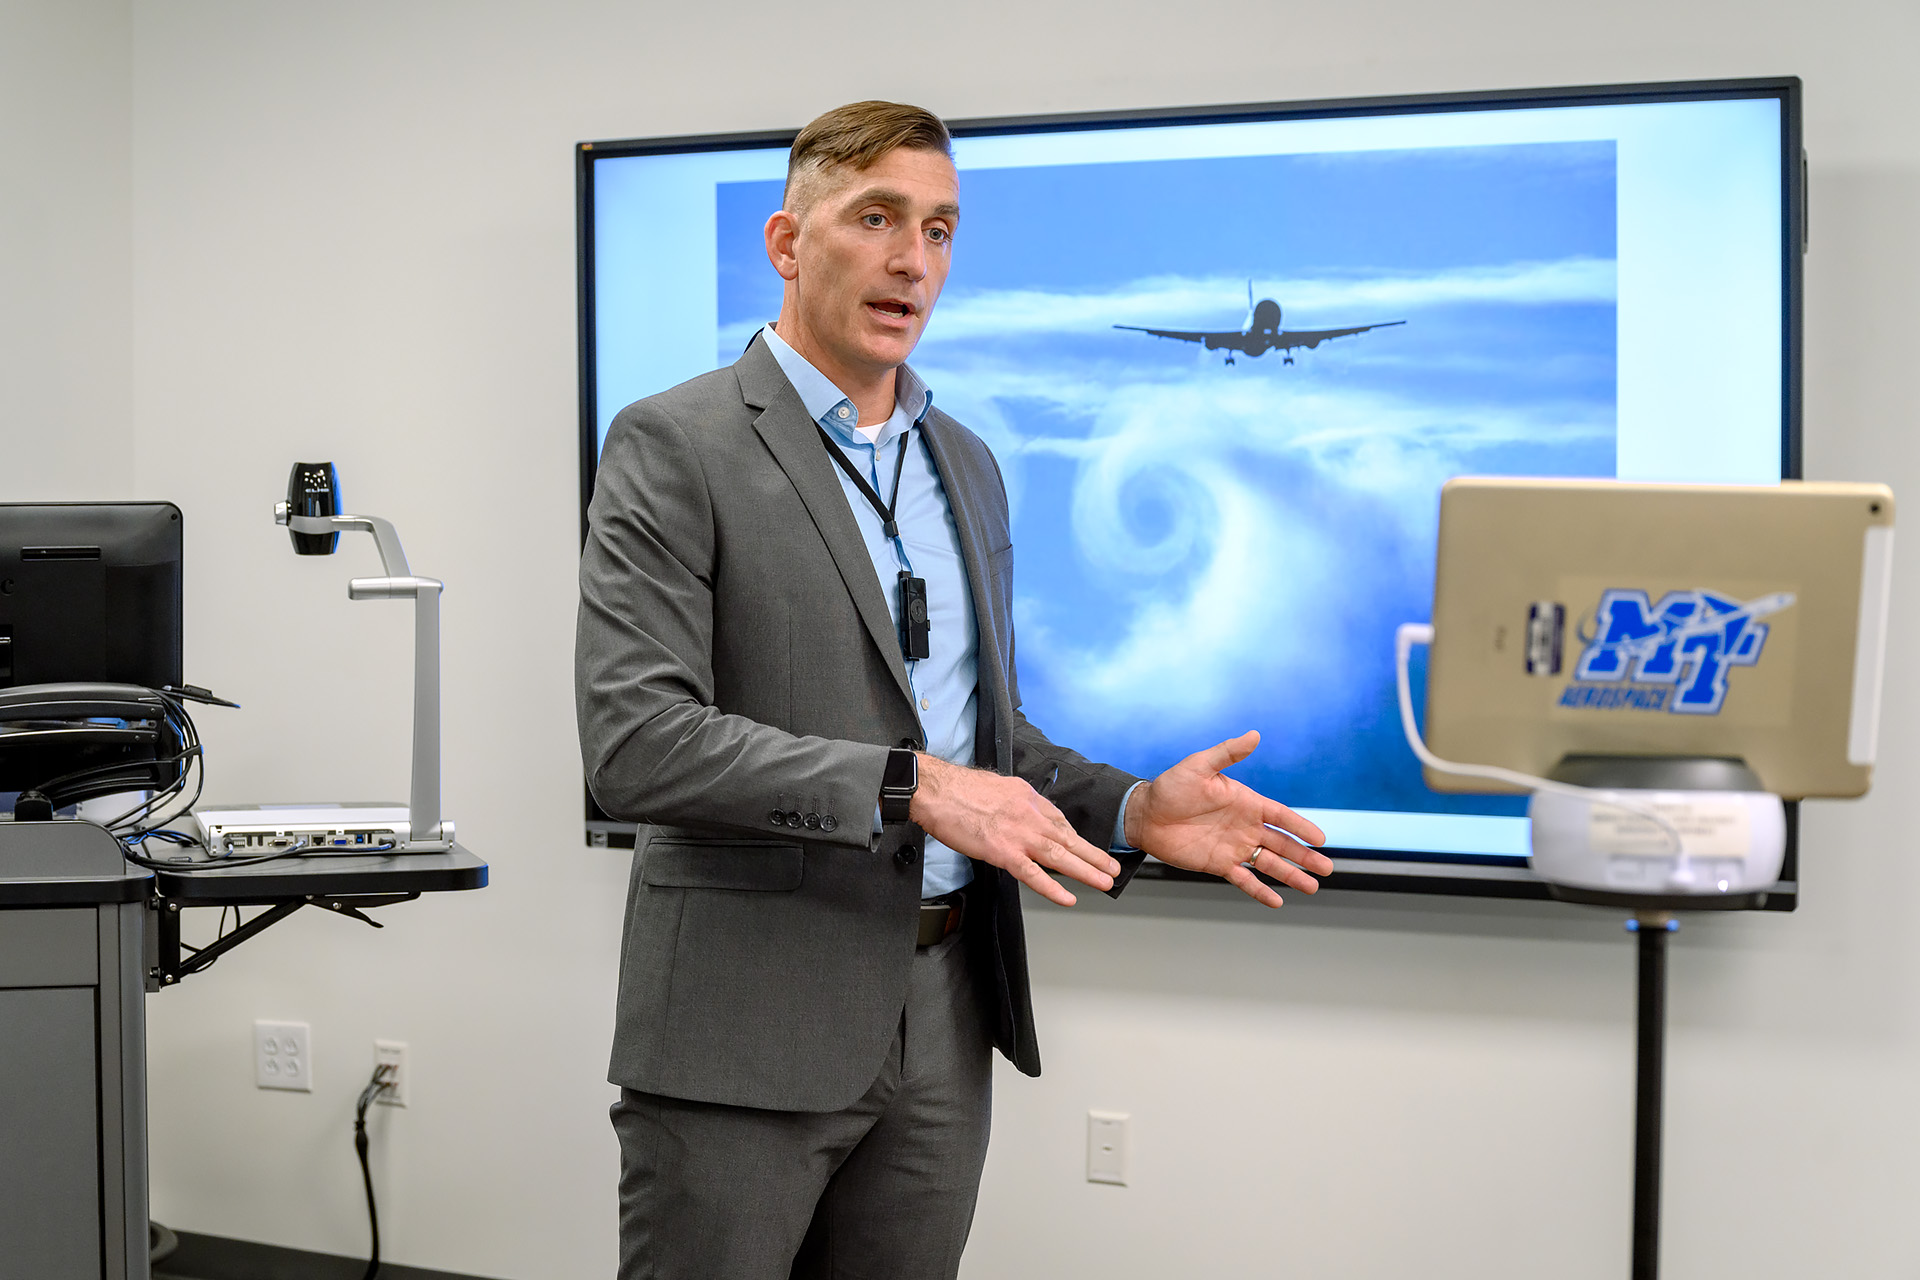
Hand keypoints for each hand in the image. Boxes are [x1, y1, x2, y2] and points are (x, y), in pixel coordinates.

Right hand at [910, 755, 1120, 906]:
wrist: (937, 790)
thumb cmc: (959, 789)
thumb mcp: (998, 786)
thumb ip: (1014, 801)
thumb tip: (1019, 812)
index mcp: (1028, 798)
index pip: (1059, 820)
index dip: (1074, 838)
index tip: (1085, 848)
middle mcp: (1029, 814)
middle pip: (1068, 838)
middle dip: (1093, 855)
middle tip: (1112, 868)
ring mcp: (1018, 834)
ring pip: (1060, 855)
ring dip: (1086, 870)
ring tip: (1104, 881)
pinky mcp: (1003, 851)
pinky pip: (1032, 874)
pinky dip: (1052, 887)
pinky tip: (1067, 897)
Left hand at [1125, 730, 1330, 907]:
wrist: (1145, 814)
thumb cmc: (1172, 786)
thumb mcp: (1200, 766)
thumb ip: (1227, 754)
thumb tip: (1254, 735)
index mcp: (1246, 803)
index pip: (1281, 817)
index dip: (1301, 827)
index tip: (1321, 838)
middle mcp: (1245, 826)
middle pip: (1282, 844)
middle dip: (1305, 856)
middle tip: (1327, 869)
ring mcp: (1234, 847)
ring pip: (1269, 864)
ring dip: (1291, 875)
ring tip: (1312, 887)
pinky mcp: (1218, 864)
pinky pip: (1244, 879)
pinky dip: (1260, 891)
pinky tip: (1277, 901)